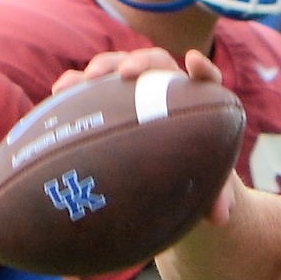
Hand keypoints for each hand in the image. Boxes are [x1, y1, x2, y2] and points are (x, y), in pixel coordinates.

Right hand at [51, 47, 234, 229]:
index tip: (193, 61)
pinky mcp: (108, 99)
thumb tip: (220, 218)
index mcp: (197, 102)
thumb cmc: (194, 173)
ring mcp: (135, 90)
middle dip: (141, 62)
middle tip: (125, 73)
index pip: (206, 79)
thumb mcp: (208, 185)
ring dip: (104, 67)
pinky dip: (77, 84)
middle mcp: (167, 88)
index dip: (202, 69)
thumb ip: (216, 196)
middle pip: (157, 64)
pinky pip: (91, 86)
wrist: (169, 175)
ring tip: (84, 80)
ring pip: (120, 67)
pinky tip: (59, 92)